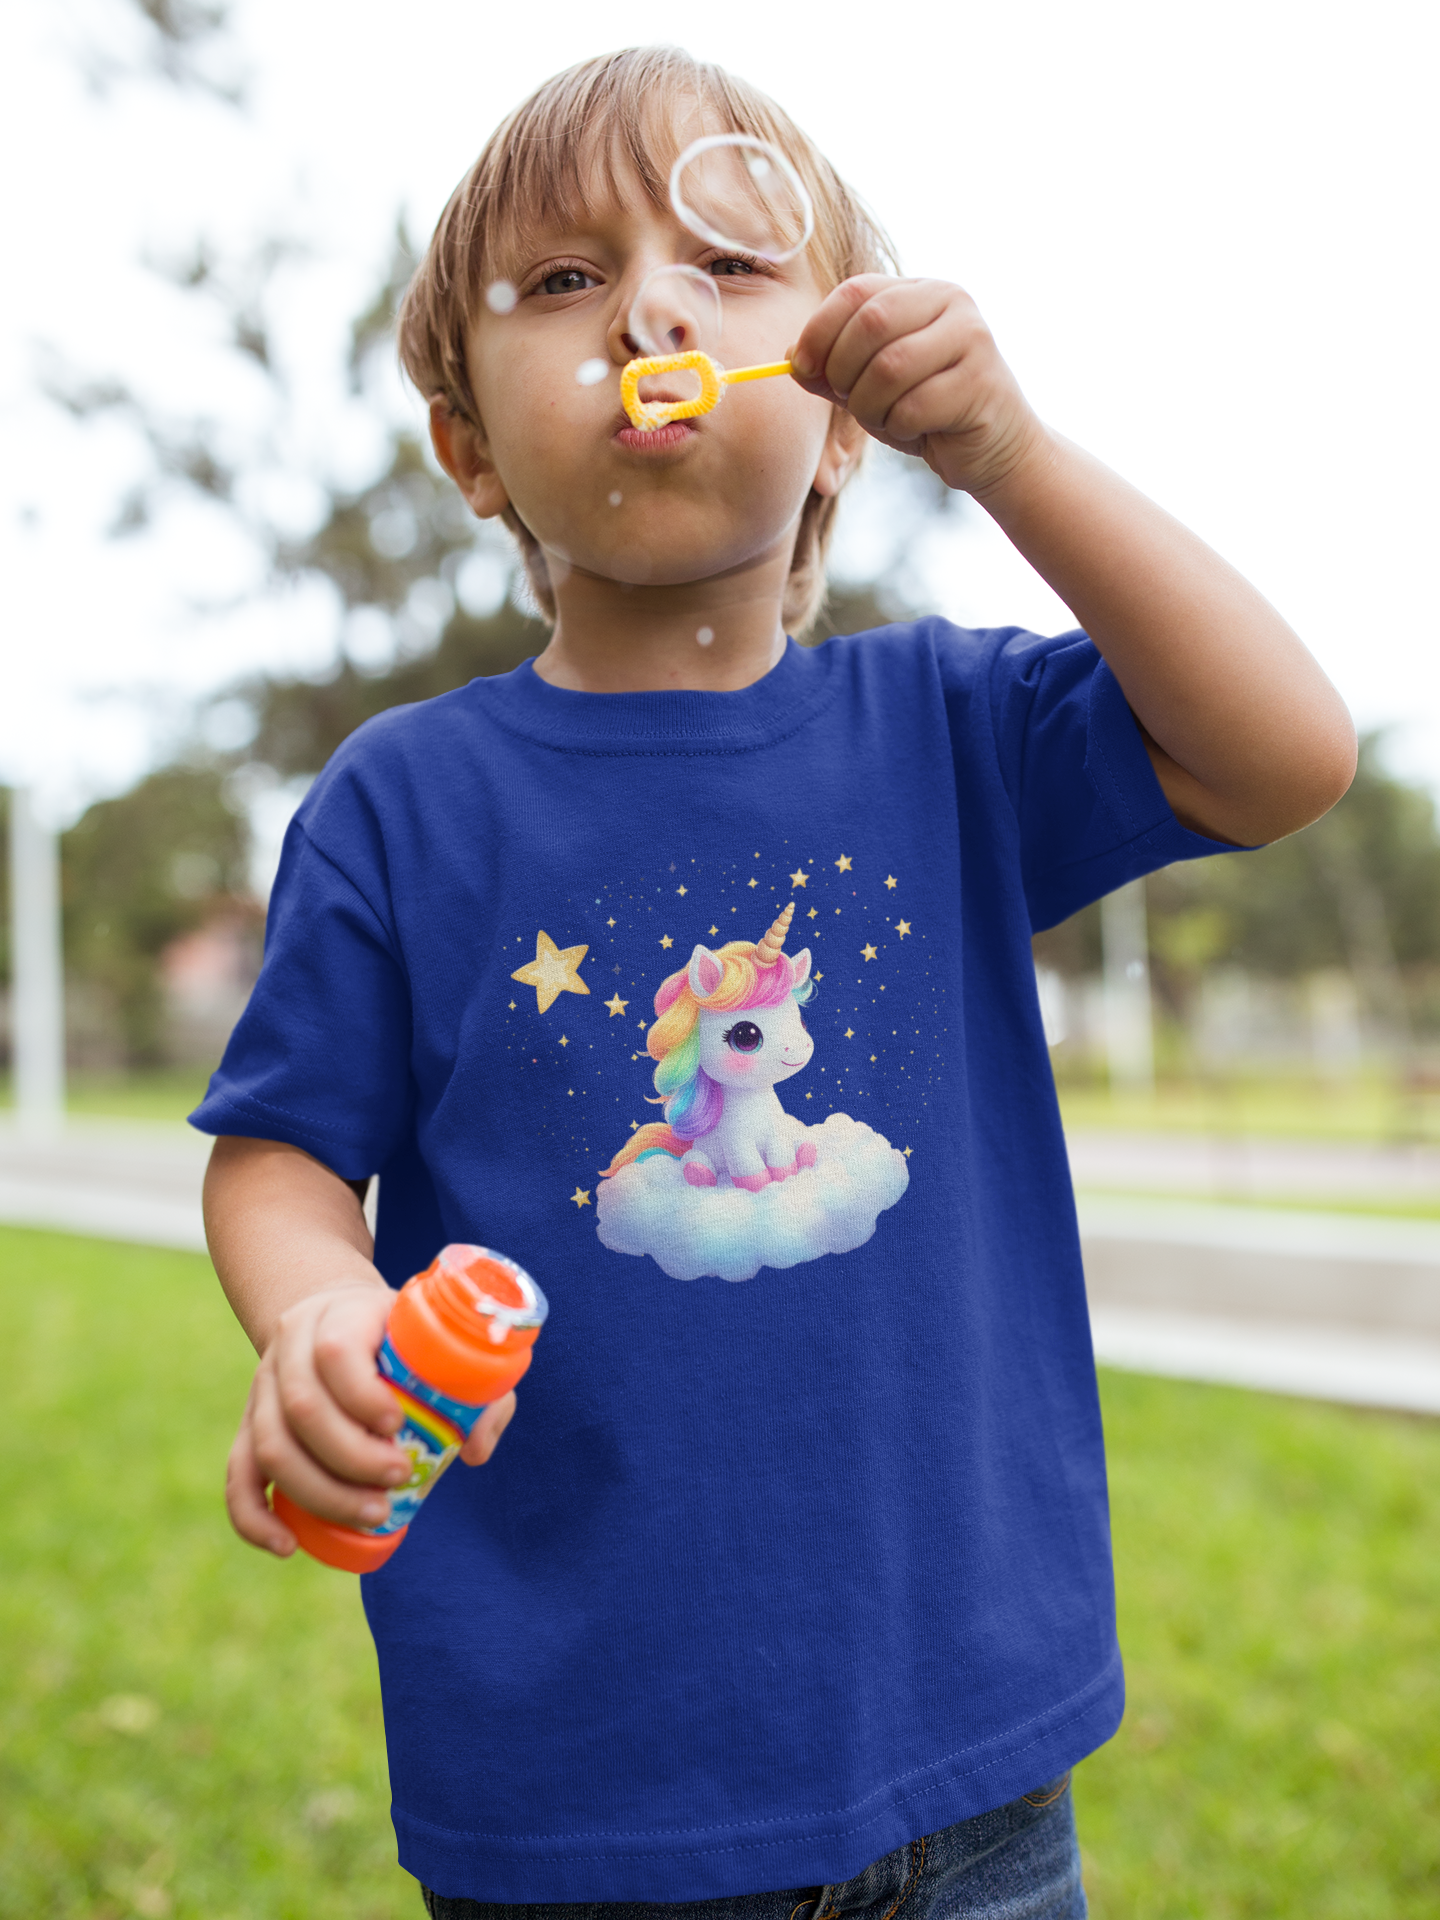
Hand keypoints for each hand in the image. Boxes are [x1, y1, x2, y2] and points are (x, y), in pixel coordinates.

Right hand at [225, 1285, 519, 1556]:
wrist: (338, 1317)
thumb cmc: (402, 1339)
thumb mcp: (441, 1344)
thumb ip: (478, 1390)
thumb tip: (472, 1450)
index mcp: (340, 1315)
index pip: (336, 1352)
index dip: (363, 1395)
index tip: (399, 1425)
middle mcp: (291, 1347)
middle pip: (301, 1407)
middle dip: (351, 1456)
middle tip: (398, 1478)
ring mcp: (263, 1387)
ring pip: (270, 1445)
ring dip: (320, 1491)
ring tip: (373, 1513)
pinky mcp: (248, 1426)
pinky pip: (237, 1475)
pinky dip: (255, 1517)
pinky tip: (287, 1546)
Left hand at [790, 275, 1045, 499]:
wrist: (993, 448)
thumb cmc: (927, 412)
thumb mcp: (870, 386)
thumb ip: (832, 369)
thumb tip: (790, 357)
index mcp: (919, 290)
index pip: (856, 291)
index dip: (819, 330)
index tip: (802, 367)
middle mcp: (951, 301)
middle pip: (871, 323)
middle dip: (844, 371)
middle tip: (848, 399)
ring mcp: (972, 338)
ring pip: (890, 367)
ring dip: (870, 406)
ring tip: (884, 419)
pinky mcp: (981, 382)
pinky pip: (914, 406)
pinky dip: (899, 427)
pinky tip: (916, 431)